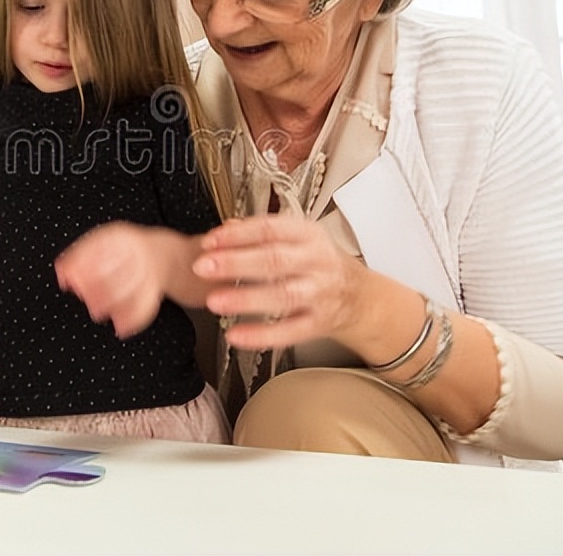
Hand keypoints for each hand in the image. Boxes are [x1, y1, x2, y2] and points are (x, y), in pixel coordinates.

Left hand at [55, 222, 204, 338]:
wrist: (161, 255)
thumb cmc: (122, 253)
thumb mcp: (102, 245)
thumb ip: (80, 257)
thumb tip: (62, 273)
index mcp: (120, 237)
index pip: (100, 247)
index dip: (81, 264)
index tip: (68, 277)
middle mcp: (138, 252)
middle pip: (118, 268)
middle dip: (97, 285)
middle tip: (84, 296)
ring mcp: (151, 271)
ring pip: (133, 287)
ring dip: (113, 302)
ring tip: (97, 311)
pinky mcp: (157, 290)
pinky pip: (148, 306)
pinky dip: (134, 320)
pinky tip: (121, 327)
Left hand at [193, 215, 367, 350]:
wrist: (360, 296)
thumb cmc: (321, 263)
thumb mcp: (298, 238)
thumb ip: (261, 233)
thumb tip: (226, 228)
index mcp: (308, 235)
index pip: (270, 229)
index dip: (237, 235)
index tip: (210, 241)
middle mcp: (315, 262)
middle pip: (274, 260)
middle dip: (235, 263)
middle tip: (203, 267)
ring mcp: (318, 294)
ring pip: (282, 295)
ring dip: (245, 298)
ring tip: (215, 301)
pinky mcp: (318, 323)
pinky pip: (289, 331)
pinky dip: (261, 335)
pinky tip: (237, 335)